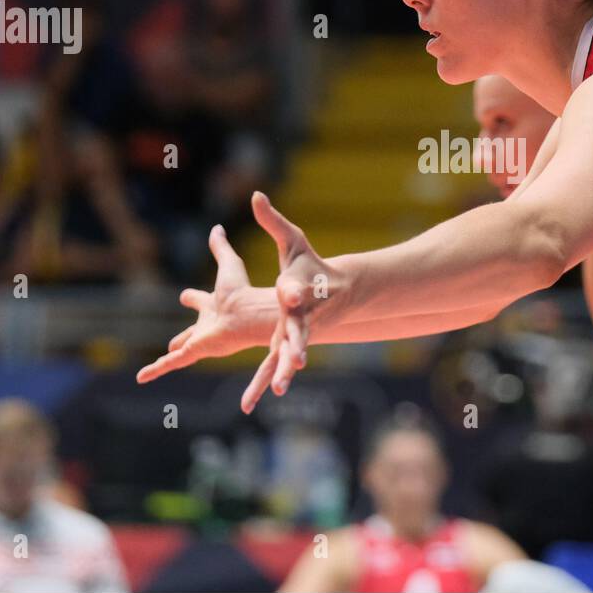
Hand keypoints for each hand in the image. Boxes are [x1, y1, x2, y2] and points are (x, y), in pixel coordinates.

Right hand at [136, 224, 273, 385]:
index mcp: (215, 304)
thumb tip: (217, 227)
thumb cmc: (243, 291)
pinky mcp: (194, 351)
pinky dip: (154, 370)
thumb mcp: (229, 264)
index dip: (193, 298)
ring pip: (181, 350)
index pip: (201, 300)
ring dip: (170, 356)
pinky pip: (170, 362)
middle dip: (183, 335)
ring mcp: (201, 339)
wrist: (248, 314)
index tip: (184, 296)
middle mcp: (208, 324)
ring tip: (161, 363)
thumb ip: (220, 247)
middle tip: (173, 342)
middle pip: (192, 330)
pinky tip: (141, 378)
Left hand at [246, 192, 336, 411]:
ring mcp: (299, 332)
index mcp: (300, 289)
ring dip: (283, 371)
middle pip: (300, 331)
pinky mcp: (292, 343)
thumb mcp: (295, 241)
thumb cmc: (313, 266)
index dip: (295, 291)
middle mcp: (301, 314)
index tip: (290, 293)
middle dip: (297, 345)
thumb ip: (274, 222)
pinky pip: (276, 362)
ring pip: (289, 354)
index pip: (298, 289)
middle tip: (297, 359)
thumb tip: (255, 194)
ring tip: (277, 388)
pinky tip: (257, 397)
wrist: (337, 292)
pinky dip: (266, 379)